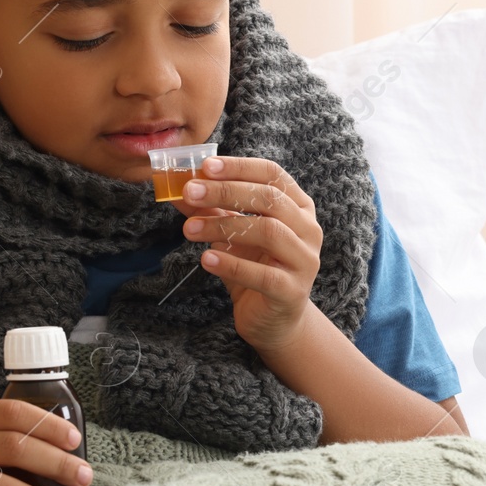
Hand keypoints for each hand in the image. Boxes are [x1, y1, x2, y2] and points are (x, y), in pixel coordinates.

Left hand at [170, 155, 322, 352]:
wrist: (273, 319)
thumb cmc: (254, 267)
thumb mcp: (231, 234)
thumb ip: (210, 209)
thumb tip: (176, 187)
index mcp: (298, 206)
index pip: (272, 174)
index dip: (240, 167)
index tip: (205, 166)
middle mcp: (309, 229)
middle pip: (270, 199)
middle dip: (226, 192)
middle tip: (189, 192)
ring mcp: (304, 260)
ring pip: (268, 232)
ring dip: (223, 227)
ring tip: (189, 230)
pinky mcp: (292, 291)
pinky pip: (263, 275)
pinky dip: (232, 265)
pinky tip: (206, 260)